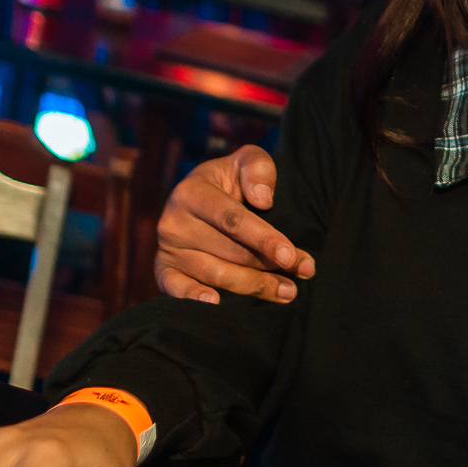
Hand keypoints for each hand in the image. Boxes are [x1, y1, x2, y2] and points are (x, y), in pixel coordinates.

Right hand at [154, 145, 313, 303]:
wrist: (200, 199)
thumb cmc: (231, 182)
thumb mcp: (246, 162)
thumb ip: (258, 169)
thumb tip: (263, 199)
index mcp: (192, 192)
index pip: (232, 220)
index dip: (264, 239)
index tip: (290, 256)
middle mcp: (174, 222)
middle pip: (229, 252)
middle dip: (269, 265)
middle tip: (303, 273)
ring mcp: (168, 249)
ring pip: (215, 274)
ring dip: (254, 287)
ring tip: (287, 292)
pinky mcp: (164, 270)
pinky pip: (176, 288)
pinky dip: (194, 297)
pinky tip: (217, 304)